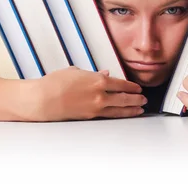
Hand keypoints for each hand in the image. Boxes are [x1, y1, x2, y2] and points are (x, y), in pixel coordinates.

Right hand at [23, 67, 146, 121]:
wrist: (43, 99)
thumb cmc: (55, 83)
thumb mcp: (76, 71)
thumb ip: (94, 73)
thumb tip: (105, 73)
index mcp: (98, 80)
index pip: (121, 84)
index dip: (131, 87)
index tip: (137, 88)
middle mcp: (100, 94)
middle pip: (124, 98)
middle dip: (136, 99)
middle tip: (143, 99)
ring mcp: (96, 107)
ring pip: (119, 109)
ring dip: (132, 109)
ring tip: (140, 109)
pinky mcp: (90, 117)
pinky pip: (109, 115)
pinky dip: (120, 115)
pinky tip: (124, 115)